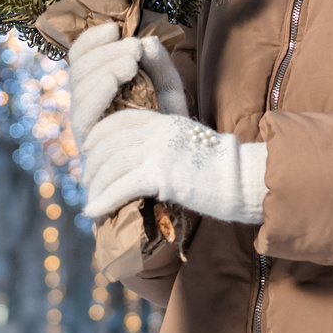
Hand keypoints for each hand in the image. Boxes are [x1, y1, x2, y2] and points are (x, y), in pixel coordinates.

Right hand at [66, 23, 188, 145]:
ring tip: (132, 60)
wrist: (175, 168)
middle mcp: (87, 105)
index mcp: (99, 88)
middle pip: (80, 70)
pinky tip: (115, 78)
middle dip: (105, 52)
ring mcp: (86, 125)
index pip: (82, 58)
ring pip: (80, 88)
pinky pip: (84, 114)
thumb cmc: (169, 128)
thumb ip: (160, 66)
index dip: (92, 40)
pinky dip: (97, 92)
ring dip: (103, 67)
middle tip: (133, 47)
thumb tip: (148, 40)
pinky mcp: (89, 143)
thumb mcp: (169, 91)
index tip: (113, 28)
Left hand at [82, 110, 266, 226]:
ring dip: (96, 186)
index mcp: (165, 120)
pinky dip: (103, 199)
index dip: (98, 136)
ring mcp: (160, 150)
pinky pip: (122, 185)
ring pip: (112, 165)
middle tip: (87, 183)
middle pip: (110, 143)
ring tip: (90, 201)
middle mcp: (159, 131)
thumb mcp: (190, 146)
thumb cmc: (224, 170)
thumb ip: (167, 146)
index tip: (89, 153)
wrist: (246, 179)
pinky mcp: (162, 173)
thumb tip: (147, 163)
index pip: (119, 121)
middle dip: (93, 165)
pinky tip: (93, 212)